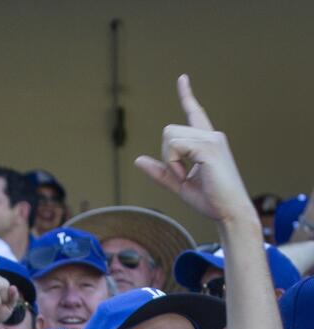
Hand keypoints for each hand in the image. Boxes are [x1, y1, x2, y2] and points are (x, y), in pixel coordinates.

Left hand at [134, 75, 253, 223]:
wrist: (230, 212)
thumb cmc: (210, 200)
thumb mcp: (179, 184)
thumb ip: (160, 172)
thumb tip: (138, 159)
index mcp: (206, 141)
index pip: (194, 112)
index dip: (186, 95)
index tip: (182, 78)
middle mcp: (211, 135)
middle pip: (168, 130)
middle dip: (166, 157)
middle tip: (182, 176)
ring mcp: (212, 140)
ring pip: (169, 137)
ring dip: (170, 162)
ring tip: (187, 178)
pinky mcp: (209, 148)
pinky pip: (175, 147)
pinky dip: (174, 165)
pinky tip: (187, 177)